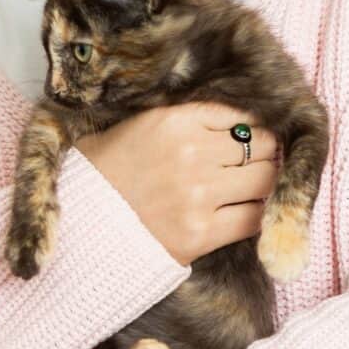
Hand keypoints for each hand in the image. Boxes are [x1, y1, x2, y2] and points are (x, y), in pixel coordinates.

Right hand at [79, 103, 280, 264]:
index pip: (241, 115)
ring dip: (266, 183)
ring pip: (265, 180)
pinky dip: (258, 215)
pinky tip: (248, 212)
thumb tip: (238, 121)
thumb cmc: (107, 174)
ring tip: (256, 187)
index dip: (254, 127)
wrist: (81, 227)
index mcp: (174, 121)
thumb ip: (188, 120)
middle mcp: (191, 153)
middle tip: (262, 163)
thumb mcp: (142, 127)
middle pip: (262, 145)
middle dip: (267, 153)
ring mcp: (198, 194)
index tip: (255, 137)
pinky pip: (254, 218)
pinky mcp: (201, 233)